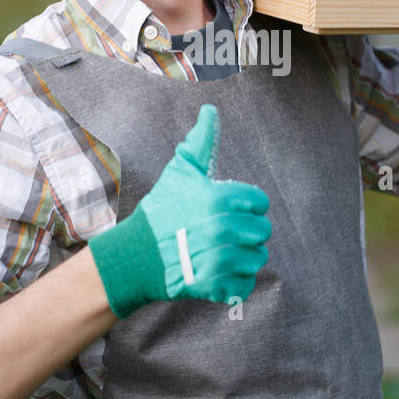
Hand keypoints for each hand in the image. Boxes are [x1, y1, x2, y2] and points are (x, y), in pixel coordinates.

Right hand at [87, 104, 271, 317]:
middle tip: (230, 231)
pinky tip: (224, 273)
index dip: (249, 204)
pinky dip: (239, 282)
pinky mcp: (214, 286)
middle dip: (249, 231)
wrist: (135, 254)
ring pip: (258, 259)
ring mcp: (218, 260)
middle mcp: (221, 229)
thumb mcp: (178, 172)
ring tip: (227, 251)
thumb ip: (200, 142)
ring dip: (246, 256)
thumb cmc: (159, 211)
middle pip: (263, 231)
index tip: (234, 208)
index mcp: (218, 199)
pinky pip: (246, 286)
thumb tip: (210, 111)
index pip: (259, 202)